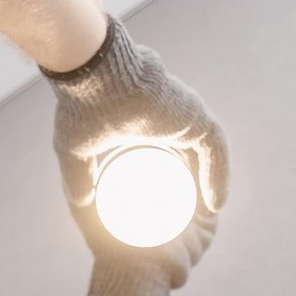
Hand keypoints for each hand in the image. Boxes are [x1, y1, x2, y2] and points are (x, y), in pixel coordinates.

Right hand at [42, 16, 229, 213]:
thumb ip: (80, 175)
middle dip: (196, 184)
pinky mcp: (195, 116)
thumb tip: (81, 201)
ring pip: (208, 155)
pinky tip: (216, 204)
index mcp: (147, 120)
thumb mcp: (78, 150)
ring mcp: (186, 113)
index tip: (171, 205)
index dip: (173, 177)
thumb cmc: (85, 108)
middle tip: (192, 215)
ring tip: (207, 215)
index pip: (170, 151)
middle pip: (192, 156)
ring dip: (210, 183)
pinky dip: (218, 177)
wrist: (95, 80)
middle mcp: (171, 114)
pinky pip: (215, 151)